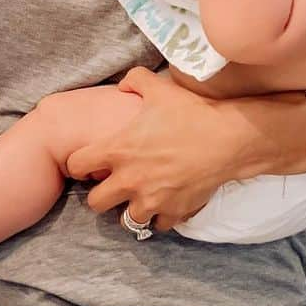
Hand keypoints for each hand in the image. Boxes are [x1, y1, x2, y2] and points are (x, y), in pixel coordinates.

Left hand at [66, 68, 245, 231]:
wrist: (228, 138)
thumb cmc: (191, 112)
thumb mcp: (159, 87)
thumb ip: (134, 80)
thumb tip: (122, 85)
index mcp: (118, 150)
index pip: (76, 165)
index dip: (78, 164)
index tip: (89, 163)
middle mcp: (129, 180)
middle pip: (95, 203)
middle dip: (101, 195)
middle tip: (112, 185)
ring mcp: (151, 200)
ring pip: (126, 221)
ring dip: (130, 210)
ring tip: (139, 197)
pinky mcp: (174, 212)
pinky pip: (158, 226)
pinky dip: (160, 217)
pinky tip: (165, 202)